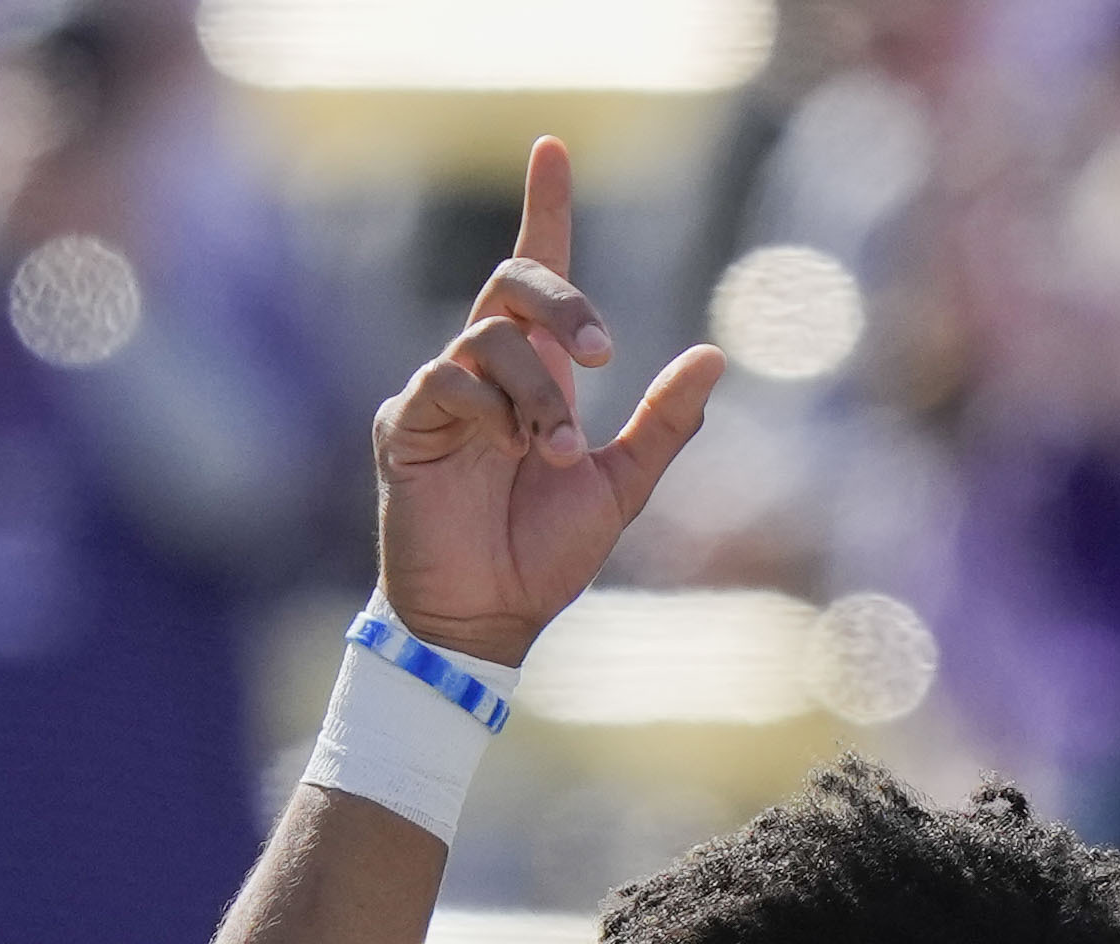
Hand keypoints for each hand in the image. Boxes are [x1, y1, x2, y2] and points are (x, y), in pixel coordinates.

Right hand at [372, 137, 721, 667]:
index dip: (545, 207)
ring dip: (535, 396)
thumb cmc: (542, 556)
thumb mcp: (621, 487)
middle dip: (561, 301)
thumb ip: (664, 424)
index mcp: (537, 377)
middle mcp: (486, 372)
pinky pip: (443, 382)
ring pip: (487, 339)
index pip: (536, 271)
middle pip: (510, 281)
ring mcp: (441, 396)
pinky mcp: (404, 425)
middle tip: (604, 358)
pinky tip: (505, 453)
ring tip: (554, 454)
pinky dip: (488, 410)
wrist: (488, 620)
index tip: (553, 148)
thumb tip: (715, 354)